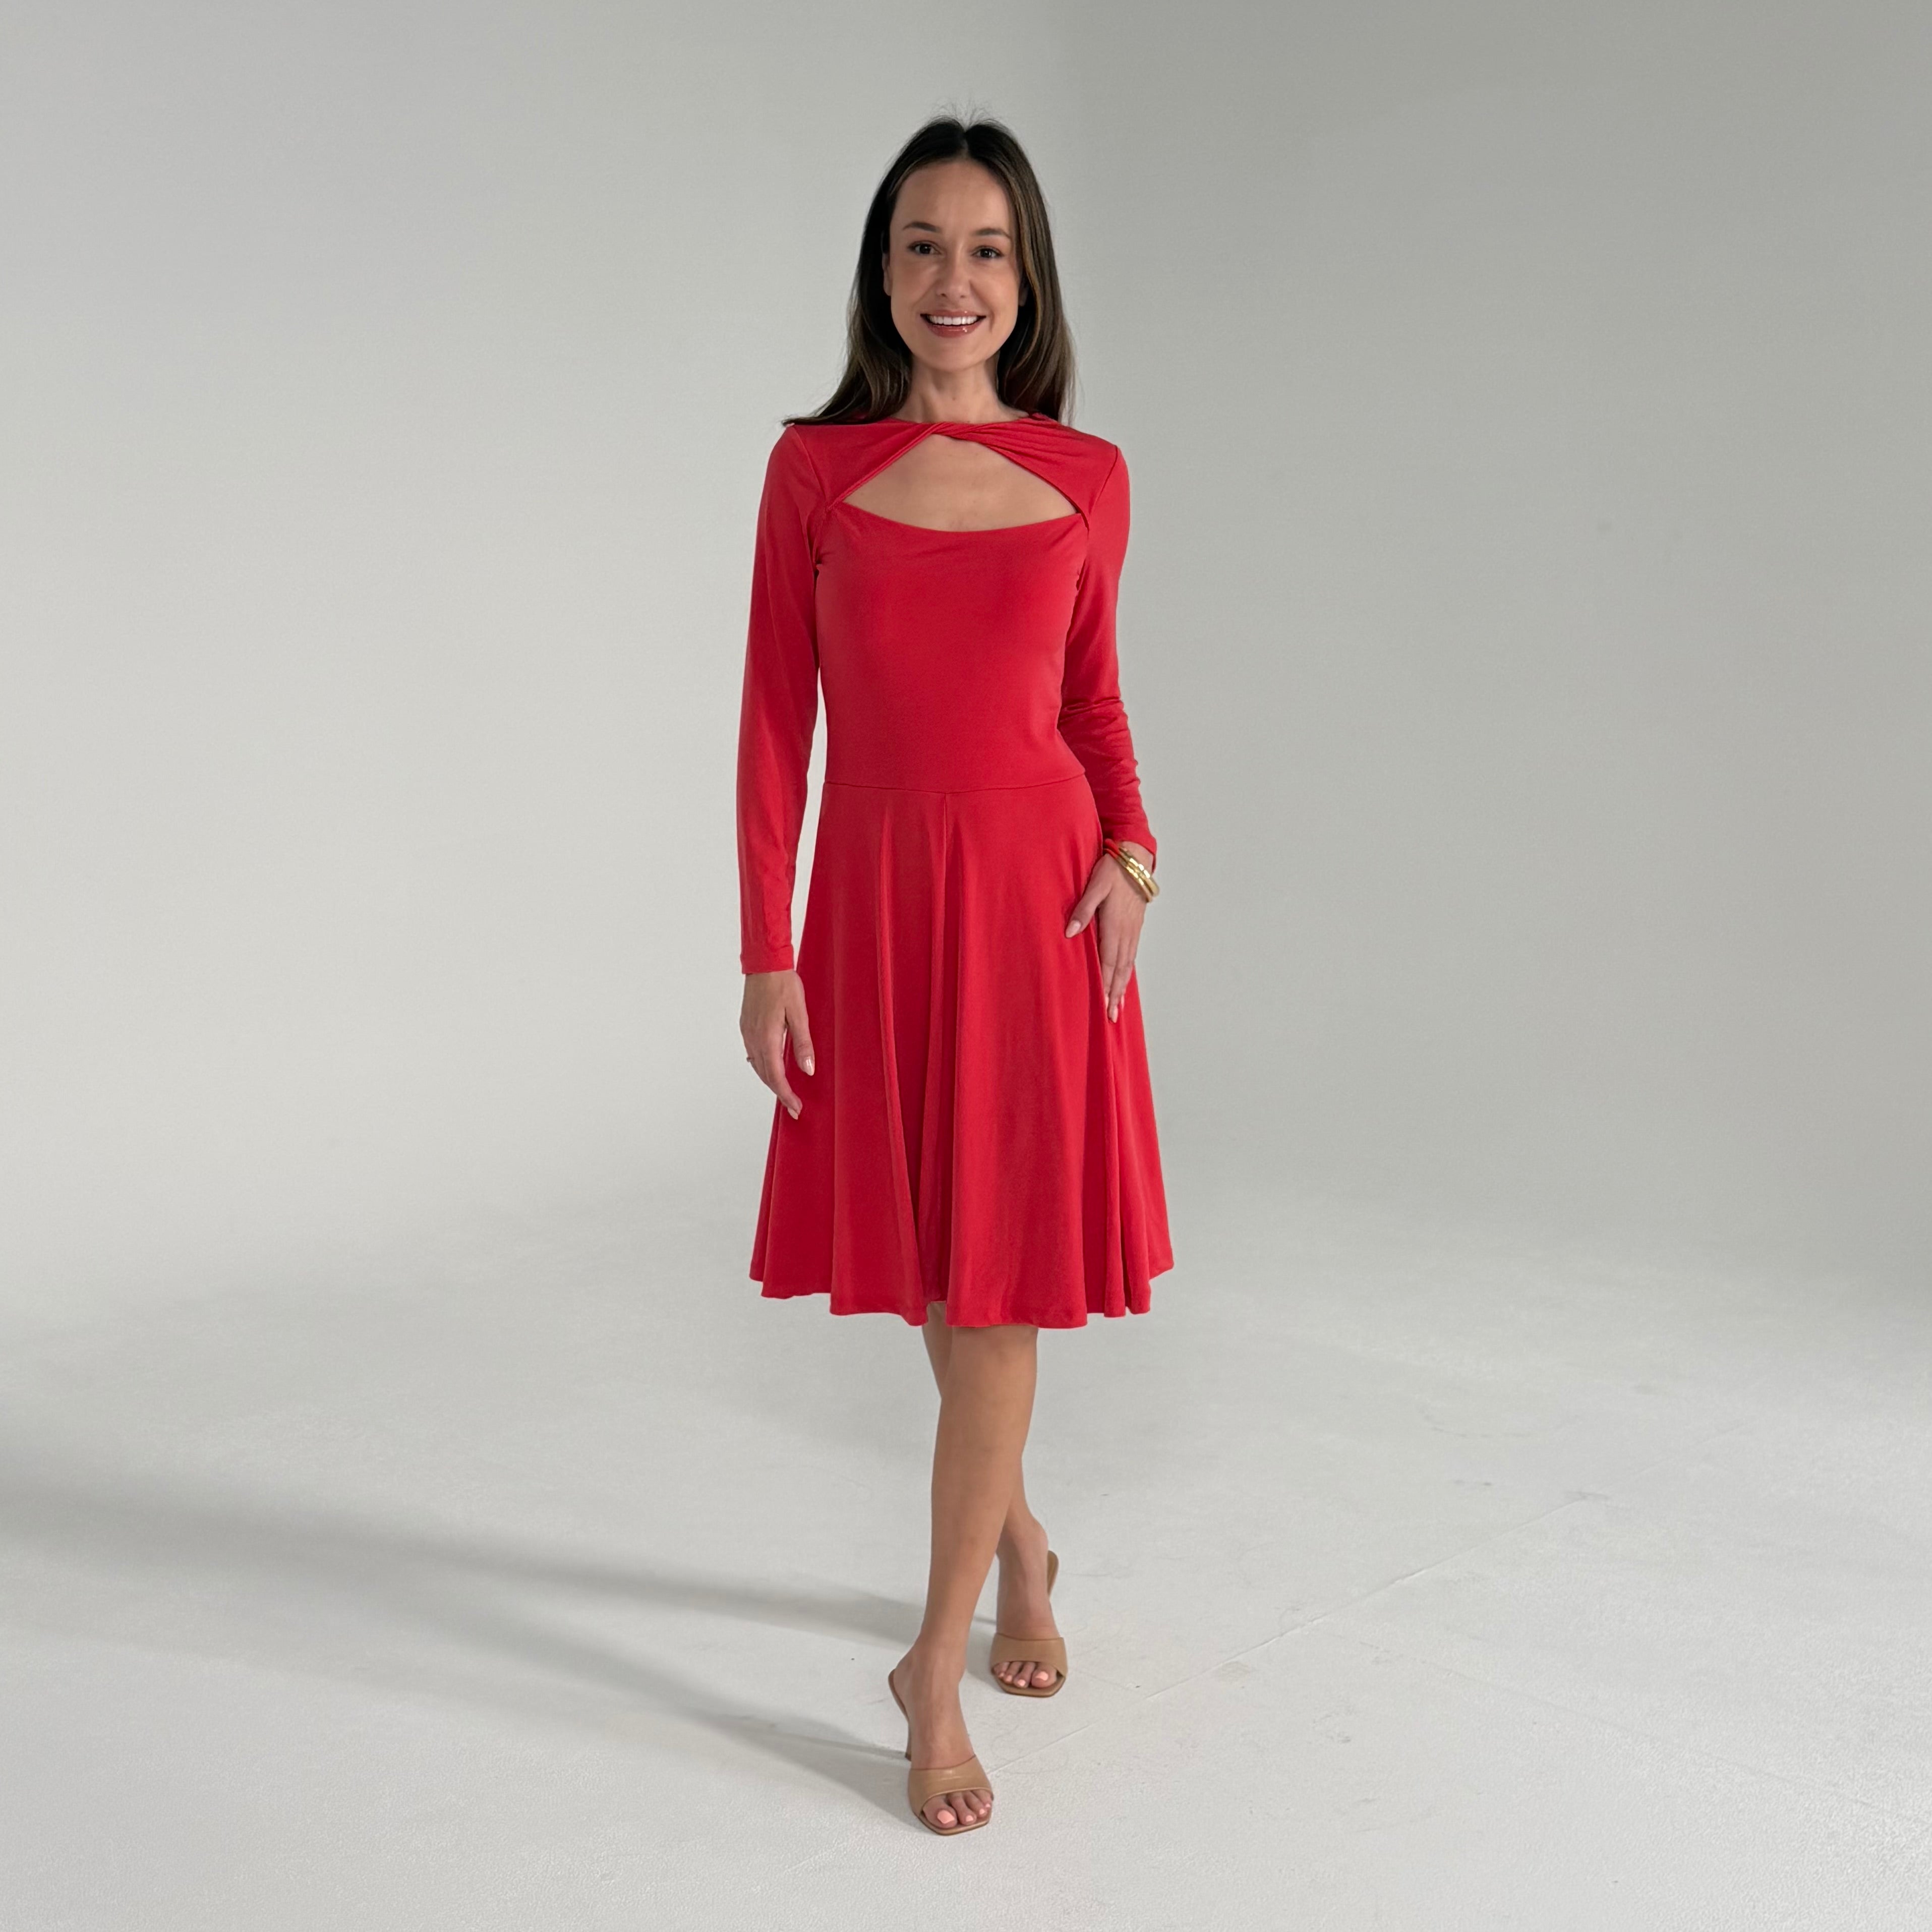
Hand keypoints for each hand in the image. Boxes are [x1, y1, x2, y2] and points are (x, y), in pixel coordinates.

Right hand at [740, 969, 813, 1117]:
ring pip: (757, 1066)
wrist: (764, 965)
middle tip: (793, 1106)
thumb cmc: (783, 984)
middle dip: (779, 1093)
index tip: (795, 1108)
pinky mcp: (746, 1026)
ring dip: (770, 1081)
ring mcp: (747, 1033)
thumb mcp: (799, 1014)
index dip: (786, 1095)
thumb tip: (807, 1069)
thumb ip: (802, 1043)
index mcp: (767, 1038)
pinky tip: (768, 1067)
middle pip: (765, 1075)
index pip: (776, 1076)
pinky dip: (762, 1066)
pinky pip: (753, 1054)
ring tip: (783, 1091)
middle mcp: (753, 1038)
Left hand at [1064, 840, 1151, 1022]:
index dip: (1105, 986)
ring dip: (1121, 987)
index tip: (1104, 1006)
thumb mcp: (1093, 887)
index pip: (1108, 963)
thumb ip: (1081, 910)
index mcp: (1113, 926)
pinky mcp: (1135, 926)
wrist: (1135, 858)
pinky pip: (1131, 955)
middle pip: (1120, 971)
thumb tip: (1070, 934)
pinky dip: (1127, 971)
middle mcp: (1125, 933)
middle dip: (1115, 995)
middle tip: (1112, 1017)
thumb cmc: (1111, 870)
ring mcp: (1132, 930)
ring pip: (1127, 965)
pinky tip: (1124, 979)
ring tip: (1118, 1007)